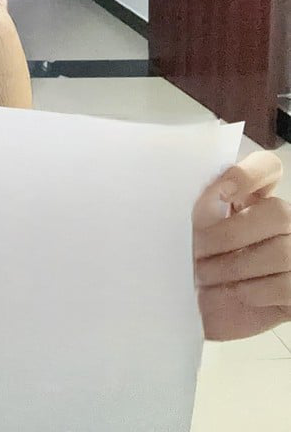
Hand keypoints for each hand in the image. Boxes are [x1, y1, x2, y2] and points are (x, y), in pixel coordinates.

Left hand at [193, 151, 290, 339]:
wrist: (205, 308)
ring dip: (234, 266)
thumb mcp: (194, 230)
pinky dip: (251, 291)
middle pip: (278, 213)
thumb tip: (213, 192)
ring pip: (281, 252)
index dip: (249, 175)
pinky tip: (235, 292)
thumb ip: (202, 207)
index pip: (266, 167)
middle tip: (198, 251)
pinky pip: (284, 286)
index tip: (222, 191)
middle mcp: (284, 222)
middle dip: (230, 234)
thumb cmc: (199, 262)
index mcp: (254, 199)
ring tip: (206, 275)